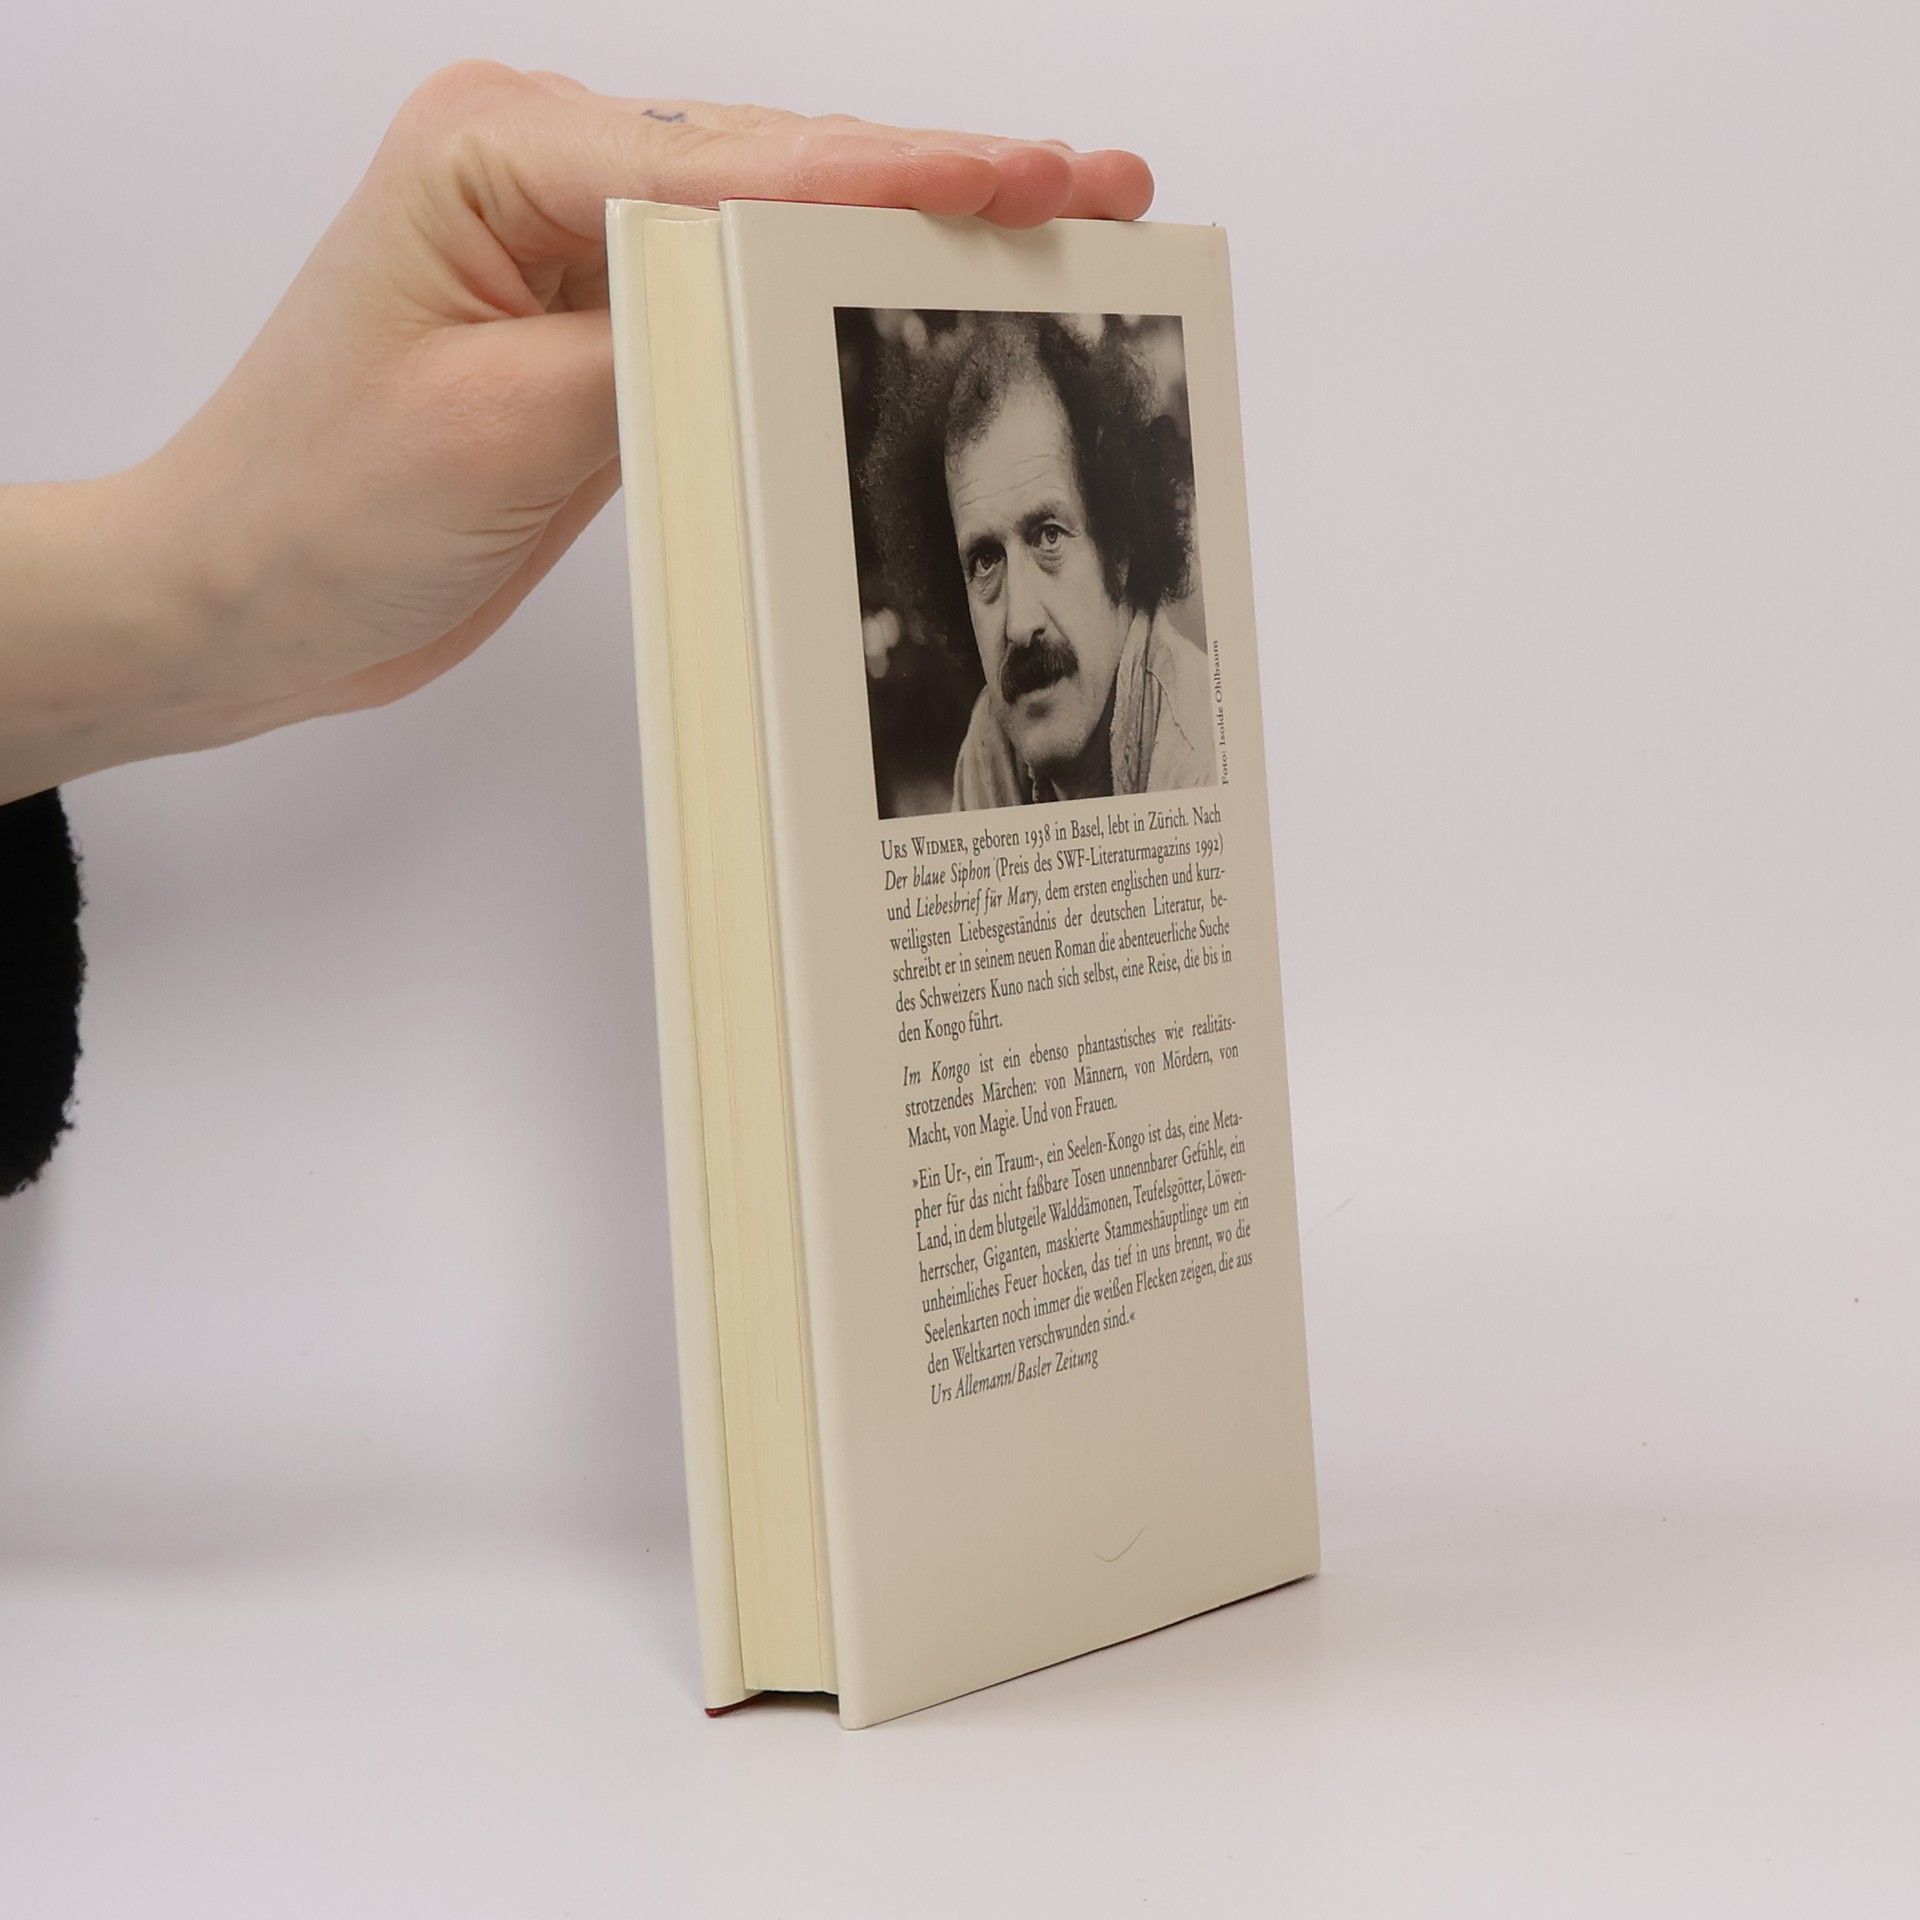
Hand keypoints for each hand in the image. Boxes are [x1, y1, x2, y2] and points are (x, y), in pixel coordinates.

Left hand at [0, 64, 1153, 800]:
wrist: (247, 596)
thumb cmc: (323, 506)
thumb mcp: (502, 425)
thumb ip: (657, 342)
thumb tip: (796, 289)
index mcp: (502, 153)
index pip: (744, 164)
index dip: (901, 176)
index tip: (1034, 180)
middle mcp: (545, 173)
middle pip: (782, 167)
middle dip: (942, 183)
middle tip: (1094, 187)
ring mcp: (576, 248)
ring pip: (777, 223)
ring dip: (907, 235)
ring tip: (1047, 231)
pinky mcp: (598, 328)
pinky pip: (741, 298)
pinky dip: (836, 301)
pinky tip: (919, 300)